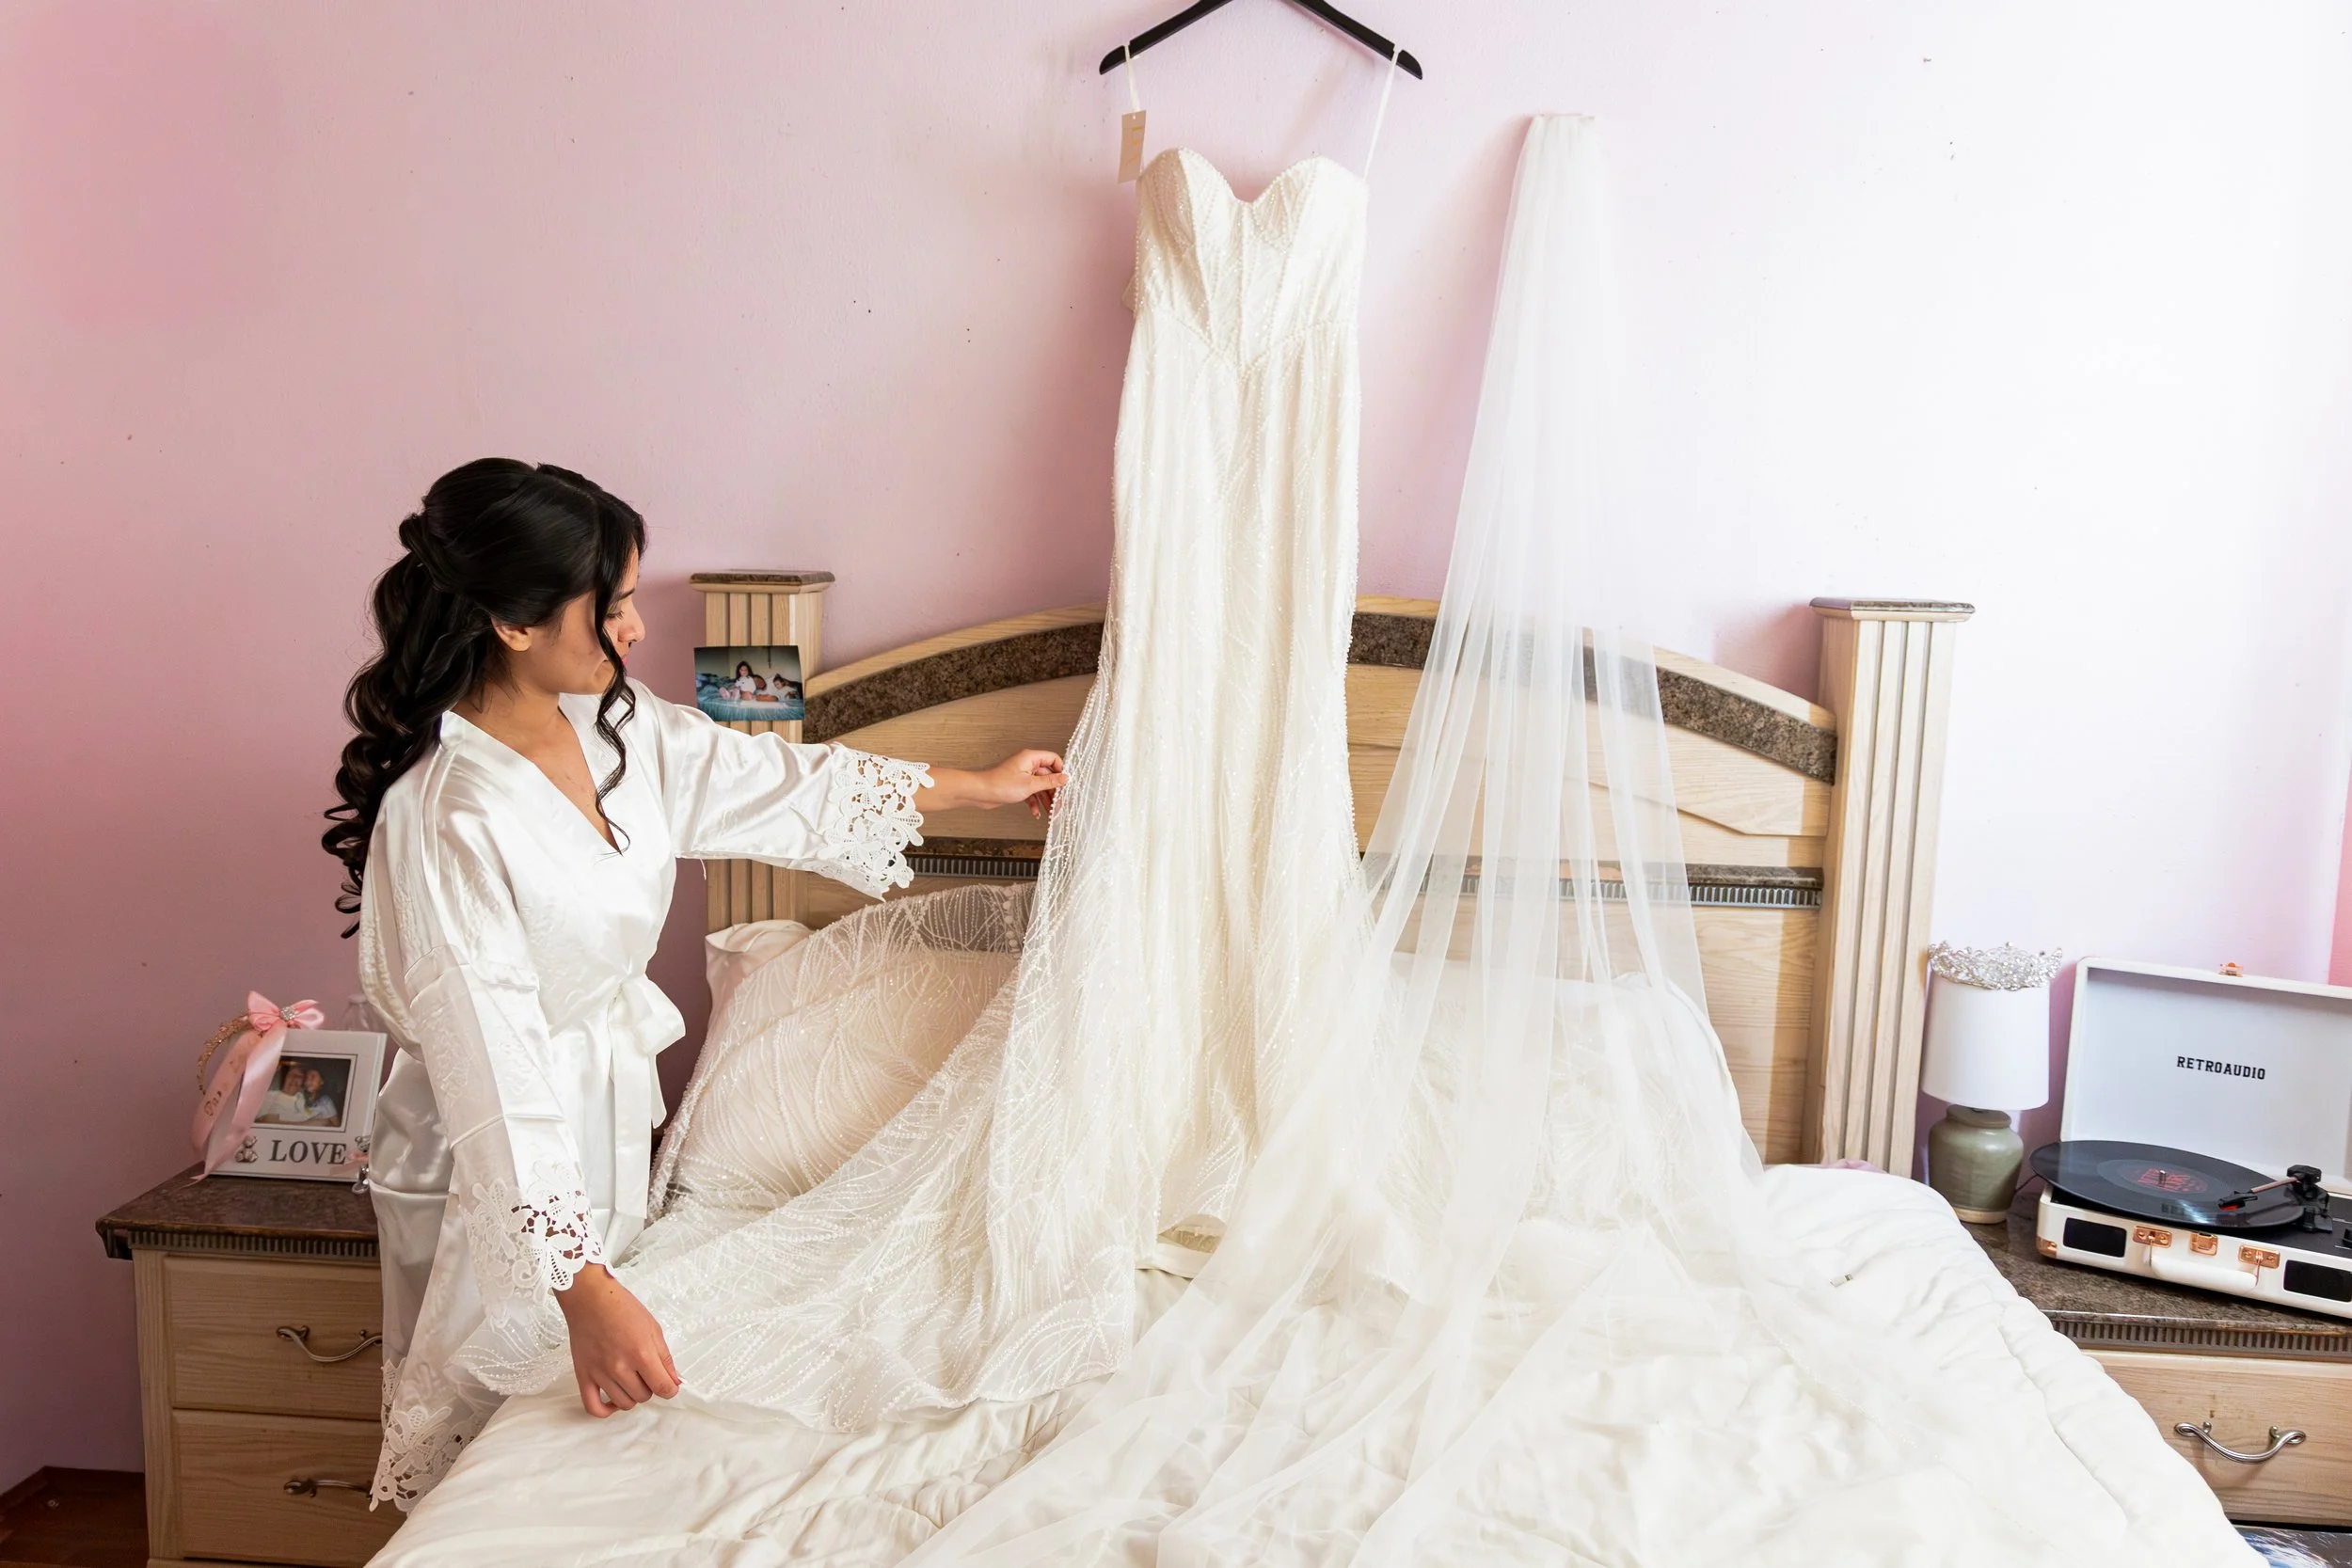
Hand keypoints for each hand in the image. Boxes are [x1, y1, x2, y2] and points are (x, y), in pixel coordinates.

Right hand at [554, 1264, 681, 1417]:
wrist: (590, 1299)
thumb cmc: (623, 1308)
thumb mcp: (653, 1329)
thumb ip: (665, 1358)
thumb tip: (674, 1381)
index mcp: (641, 1353)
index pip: (663, 1388)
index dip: (670, 1389)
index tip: (669, 1385)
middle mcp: (620, 1367)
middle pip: (644, 1396)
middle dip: (650, 1387)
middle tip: (646, 1372)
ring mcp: (600, 1373)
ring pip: (624, 1403)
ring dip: (632, 1395)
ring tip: (631, 1379)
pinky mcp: (583, 1376)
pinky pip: (593, 1407)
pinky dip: (606, 1410)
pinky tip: (614, 1400)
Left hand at [916, 749, 1068, 819]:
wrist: (981, 793)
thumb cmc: (1000, 785)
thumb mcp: (1030, 785)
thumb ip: (1049, 782)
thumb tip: (1065, 778)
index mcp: (1031, 758)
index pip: (1053, 759)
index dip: (1061, 771)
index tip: (1065, 784)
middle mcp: (1028, 765)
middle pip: (1048, 776)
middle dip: (1054, 791)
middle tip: (1059, 804)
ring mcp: (1023, 776)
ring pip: (1040, 787)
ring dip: (1046, 800)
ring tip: (1050, 812)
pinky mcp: (1018, 786)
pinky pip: (1032, 793)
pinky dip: (1035, 803)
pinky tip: (1036, 813)